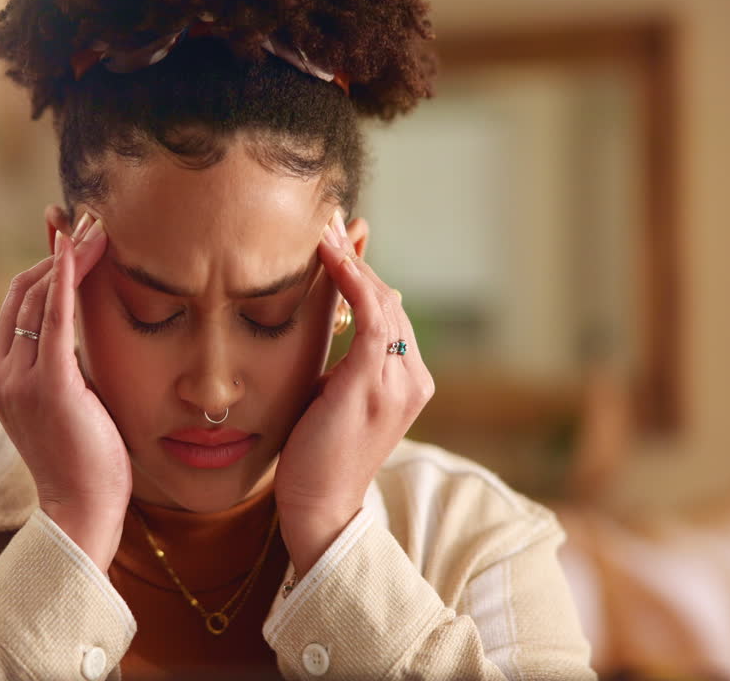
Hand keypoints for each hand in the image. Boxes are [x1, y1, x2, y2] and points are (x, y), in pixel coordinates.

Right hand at [0, 214, 128, 570]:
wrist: (81, 508)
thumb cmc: (85, 460)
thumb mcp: (71, 401)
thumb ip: (65, 365)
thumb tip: (82, 329)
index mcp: (2, 377)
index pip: (18, 305)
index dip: (45, 266)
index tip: (71, 235)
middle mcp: (1, 373)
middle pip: (24, 293)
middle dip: (56, 252)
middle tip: (90, 222)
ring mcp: (20, 379)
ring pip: (39, 298)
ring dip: (69, 257)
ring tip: (99, 229)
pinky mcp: (49, 384)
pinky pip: (55, 318)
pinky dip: (66, 279)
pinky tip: (80, 250)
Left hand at [275, 209, 434, 576]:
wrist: (320, 509)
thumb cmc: (316, 457)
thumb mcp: (332, 396)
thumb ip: (340, 360)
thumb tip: (332, 319)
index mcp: (407, 379)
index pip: (387, 310)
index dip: (360, 272)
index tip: (331, 238)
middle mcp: (413, 376)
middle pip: (387, 298)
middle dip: (354, 258)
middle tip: (323, 218)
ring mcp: (400, 380)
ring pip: (380, 300)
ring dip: (348, 260)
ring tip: (319, 226)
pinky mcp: (374, 382)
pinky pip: (369, 315)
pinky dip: (350, 279)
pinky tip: (326, 254)